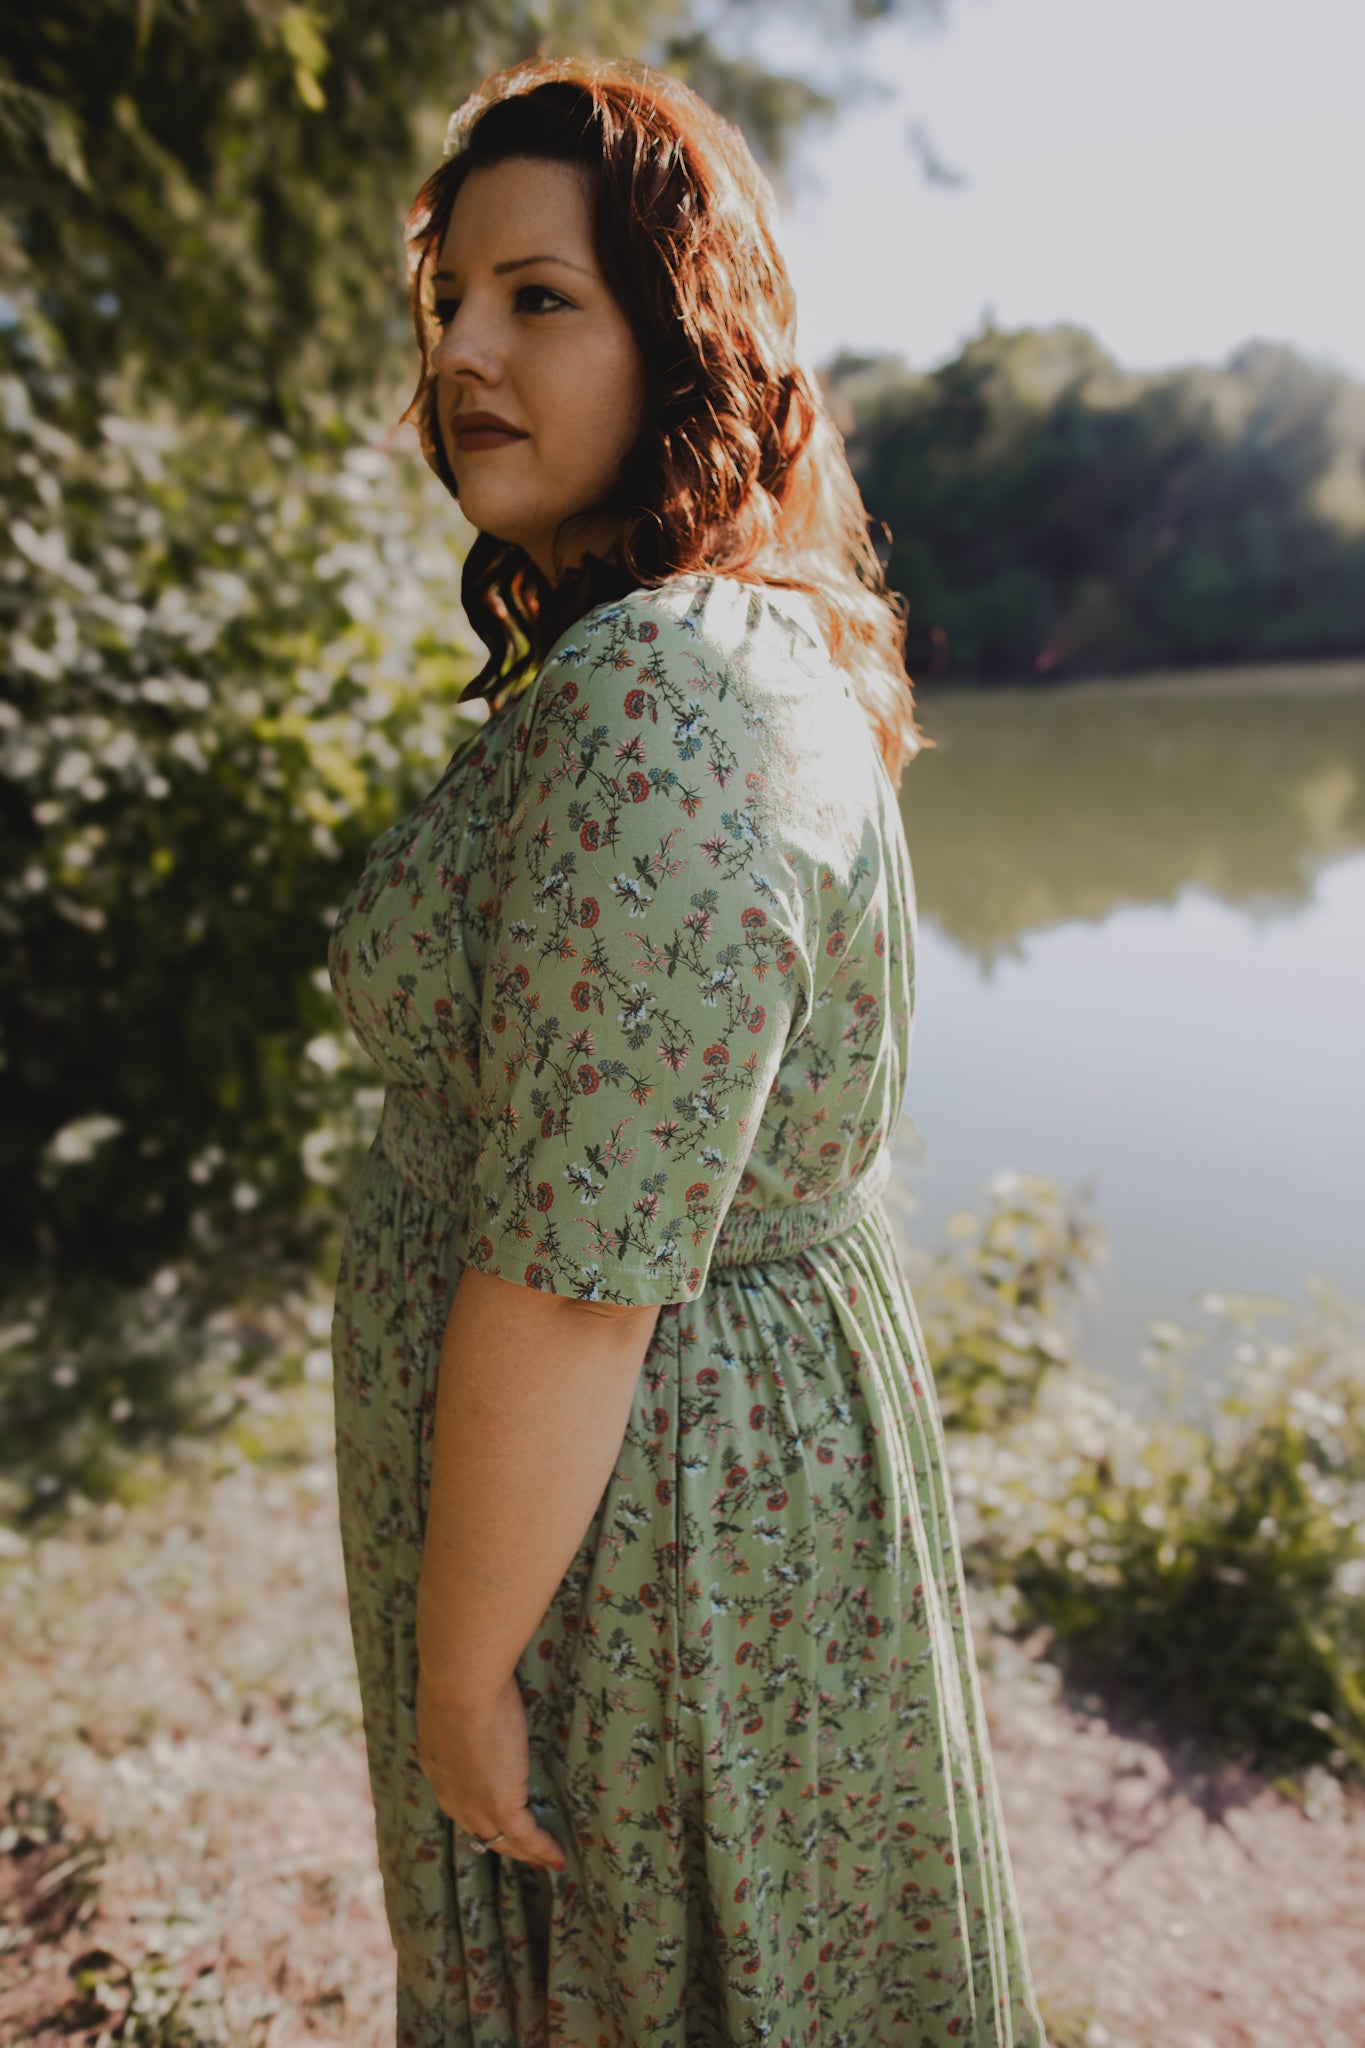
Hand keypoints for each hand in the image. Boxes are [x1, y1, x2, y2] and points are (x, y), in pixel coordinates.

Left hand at [415, 1667, 565, 1874]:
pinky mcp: (501, 1803)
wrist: (460, 1681)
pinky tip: (558, 1858)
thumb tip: (477, 1685)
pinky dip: (543, 1849)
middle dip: (499, 1840)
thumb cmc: (459, 1673)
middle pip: (477, 1828)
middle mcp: (450, 1791)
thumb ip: (462, 1702)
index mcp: (436, 1763)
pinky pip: (526, 1836)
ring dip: (522, 1851)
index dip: (476, 1810)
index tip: (490, 1816)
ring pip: (500, 1839)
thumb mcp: (453, 1694)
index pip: (458, 1798)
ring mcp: (474, 1802)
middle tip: (521, 1851)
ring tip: (542, 1862)